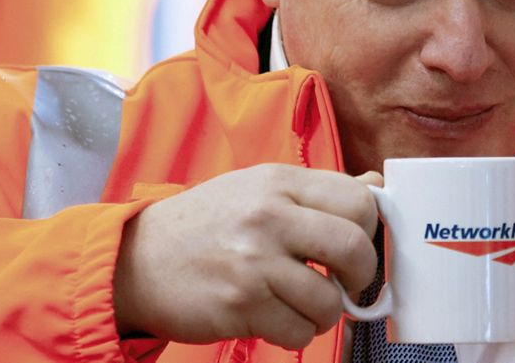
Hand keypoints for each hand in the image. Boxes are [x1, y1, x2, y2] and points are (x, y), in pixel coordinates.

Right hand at [113, 164, 382, 349]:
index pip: (357, 200)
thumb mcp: (258, 189)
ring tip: (300, 304)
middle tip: (347, 284)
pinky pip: (297, 331)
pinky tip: (274, 317)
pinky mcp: (239, 304)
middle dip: (362, 276)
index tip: (360, 244)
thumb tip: (377, 187)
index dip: (370, 229)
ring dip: (324, 313)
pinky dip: (295, 332)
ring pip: (329, 301)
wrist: (136, 260)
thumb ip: (317, 192)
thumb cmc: (207, 225)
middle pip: (354, 248)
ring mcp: (254, 262)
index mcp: (278, 181)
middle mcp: (268, 216)